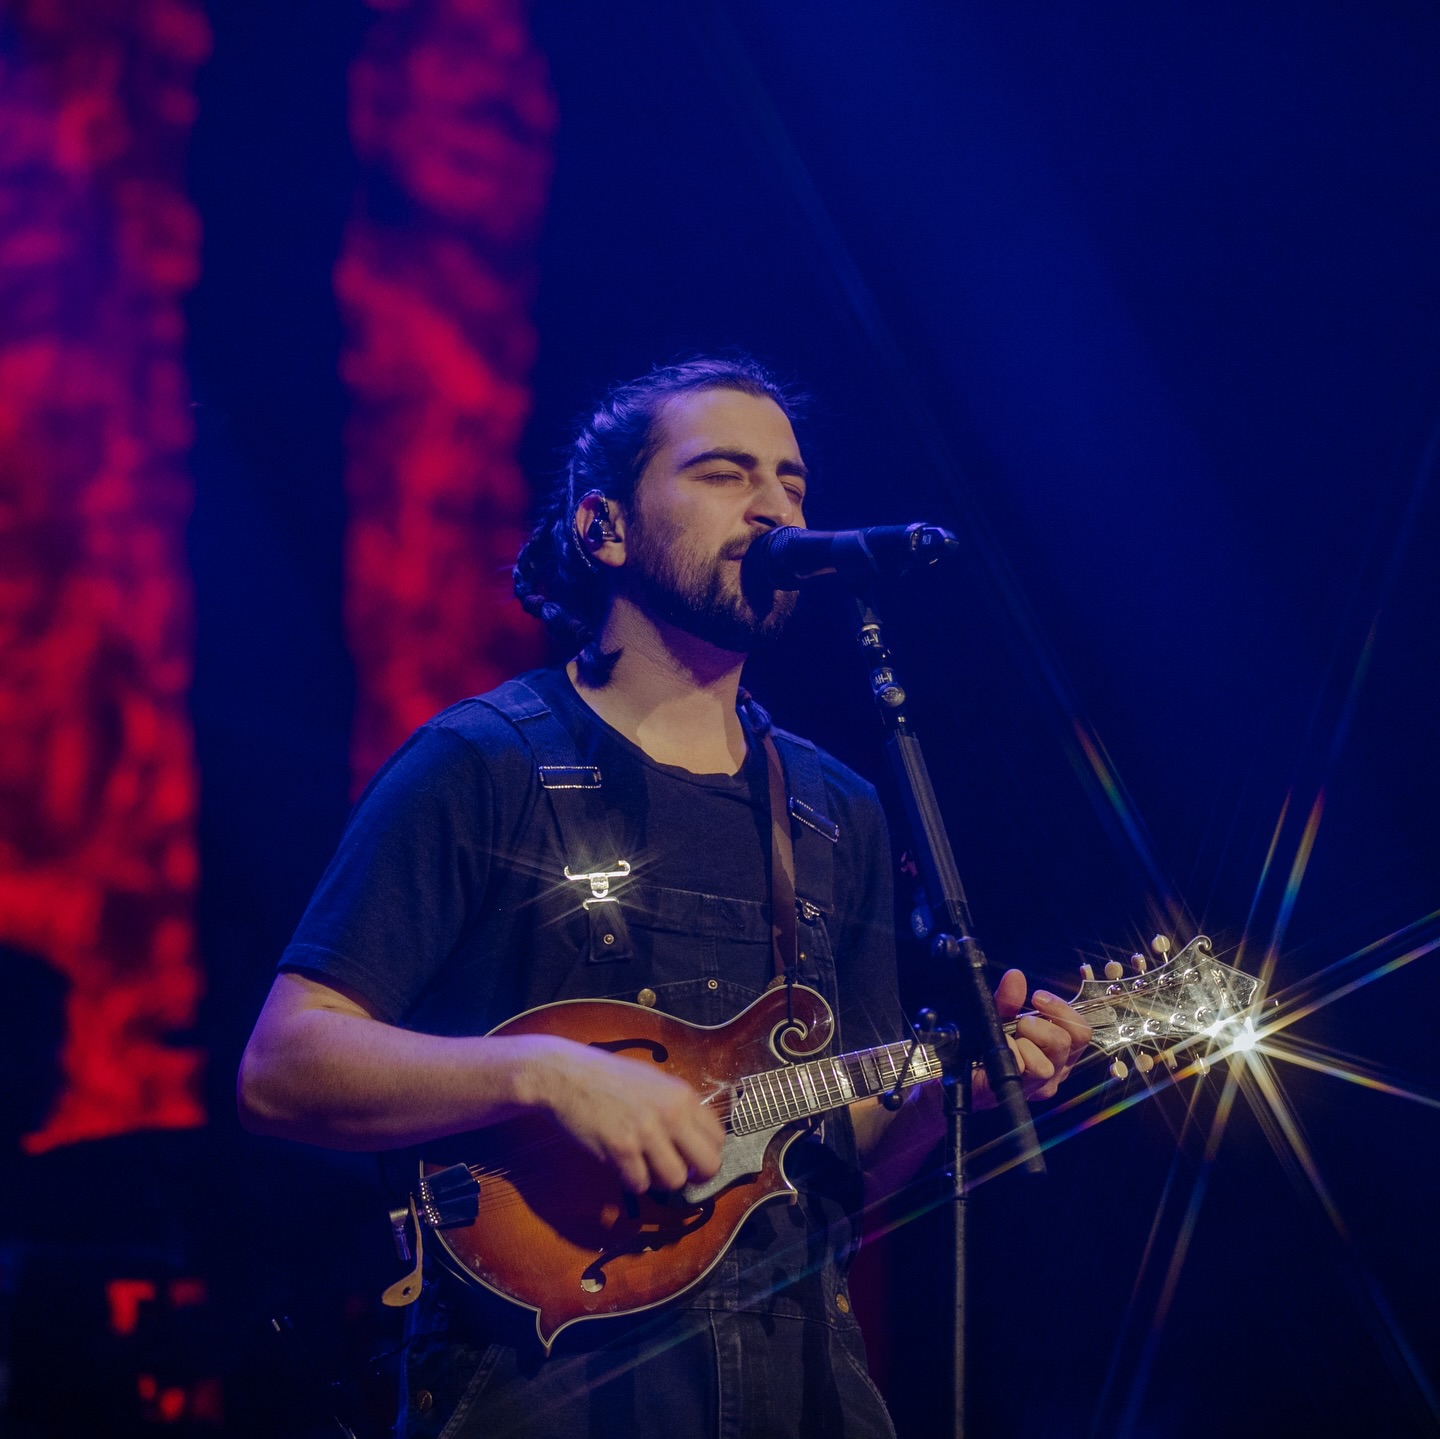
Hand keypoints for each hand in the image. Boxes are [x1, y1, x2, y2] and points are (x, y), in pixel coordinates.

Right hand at [527, 1037, 725, 1193]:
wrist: (566, 1076)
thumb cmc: (609, 1078)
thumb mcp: (654, 1081)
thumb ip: (678, 1107)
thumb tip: (696, 1140)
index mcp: (682, 1095)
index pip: (718, 1138)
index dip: (706, 1154)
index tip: (691, 1159)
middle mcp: (670, 1113)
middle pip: (708, 1165)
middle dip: (695, 1176)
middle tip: (678, 1173)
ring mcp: (646, 1132)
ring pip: (675, 1180)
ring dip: (660, 1180)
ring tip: (644, 1166)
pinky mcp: (621, 1149)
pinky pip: (640, 1184)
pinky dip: (631, 1180)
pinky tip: (621, 1164)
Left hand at [972, 970, 1090, 1107]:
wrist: (956, 1069)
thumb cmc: (985, 1043)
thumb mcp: (999, 1016)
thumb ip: (1009, 999)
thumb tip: (1016, 976)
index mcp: (1060, 1052)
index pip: (1082, 1032)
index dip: (1063, 1011)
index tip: (1038, 997)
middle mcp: (1056, 1071)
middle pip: (1066, 1043)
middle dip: (1038, 1025)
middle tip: (1019, 1025)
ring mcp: (1039, 1087)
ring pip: (1045, 1065)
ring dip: (1022, 1045)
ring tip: (1008, 1042)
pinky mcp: (1019, 1093)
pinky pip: (1020, 1071)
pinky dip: (1007, 1054)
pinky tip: (995, 1054)